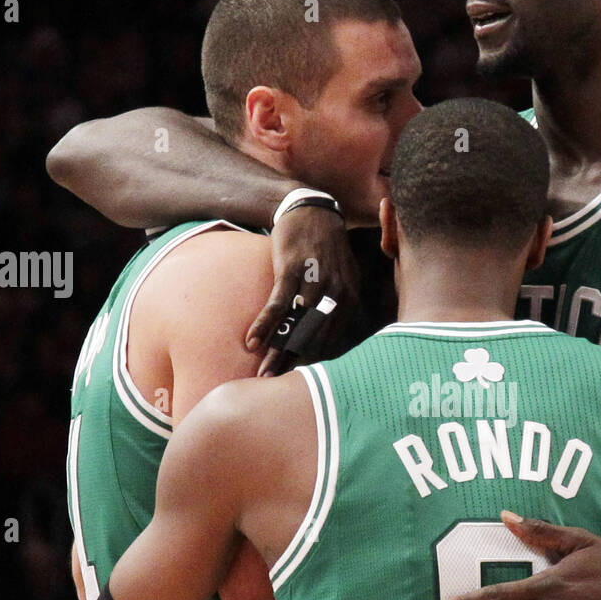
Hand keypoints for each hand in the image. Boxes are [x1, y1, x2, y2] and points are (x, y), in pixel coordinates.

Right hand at [245, 205, 359, 373]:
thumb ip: (338, 307)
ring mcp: (313, 282)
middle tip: (277, 388)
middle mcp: (335, 294)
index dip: (313, 363)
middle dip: (294, 366)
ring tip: (262, 375)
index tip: (299, 383)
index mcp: (349, 300)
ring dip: (277, 353)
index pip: (331, 341)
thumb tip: (331, 338)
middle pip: (313, 339)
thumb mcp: (342, 278)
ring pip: (295, 326)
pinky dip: (264, 324)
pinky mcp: (291, 270)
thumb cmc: (325, 249)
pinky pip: (277, 304)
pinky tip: (251, 342)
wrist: (314, 211)